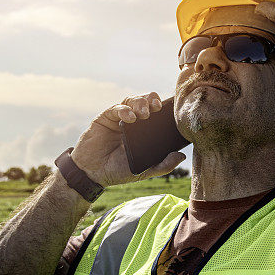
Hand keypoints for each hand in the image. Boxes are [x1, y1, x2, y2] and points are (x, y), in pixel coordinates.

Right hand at [70, 92, 185, 186]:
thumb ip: (162, 165)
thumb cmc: (117, 171)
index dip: (163, 107)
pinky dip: (124, 110)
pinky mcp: (105, 117)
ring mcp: (118, 118)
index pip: (156, 113)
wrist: (92, 174)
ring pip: (131, 100)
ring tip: (144, 113)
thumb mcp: (143, 171)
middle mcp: (132, 121)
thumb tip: (181, 156)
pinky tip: (129, 118)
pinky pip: (116, 108)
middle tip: (157, 107)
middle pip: (144, 101)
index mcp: (143, 131)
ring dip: (140, 103)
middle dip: (151, 100)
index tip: (171, 109)